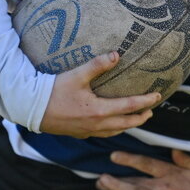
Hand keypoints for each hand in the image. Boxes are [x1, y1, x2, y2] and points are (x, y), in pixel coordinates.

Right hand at [41, 52, 161, 137]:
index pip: (130, 106)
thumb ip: (97, 65)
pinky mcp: (79, 133)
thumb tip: (117, 55)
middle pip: (126, 123)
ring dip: (128, 125)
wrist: (31, 108)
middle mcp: (97, 124)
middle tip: (151, 111)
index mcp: (99, 111)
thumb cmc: (54, 90)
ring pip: (115, 132)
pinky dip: (113, 130)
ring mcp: (88, 131)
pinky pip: (103, 134)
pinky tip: (111, 125)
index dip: (146, 101)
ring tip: (135, 118)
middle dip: (141, 117)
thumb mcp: (77, 75)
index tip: (158, 96)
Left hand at [96, 149, 189, 189]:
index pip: (147, 164)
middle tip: (99, 177)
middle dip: (117, 179)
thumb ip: (187, 159)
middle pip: (137, 181)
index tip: (113, 156)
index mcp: (174, 174)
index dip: (129, 159)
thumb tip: (173, 150)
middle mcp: (167, 188)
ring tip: (103, 185)